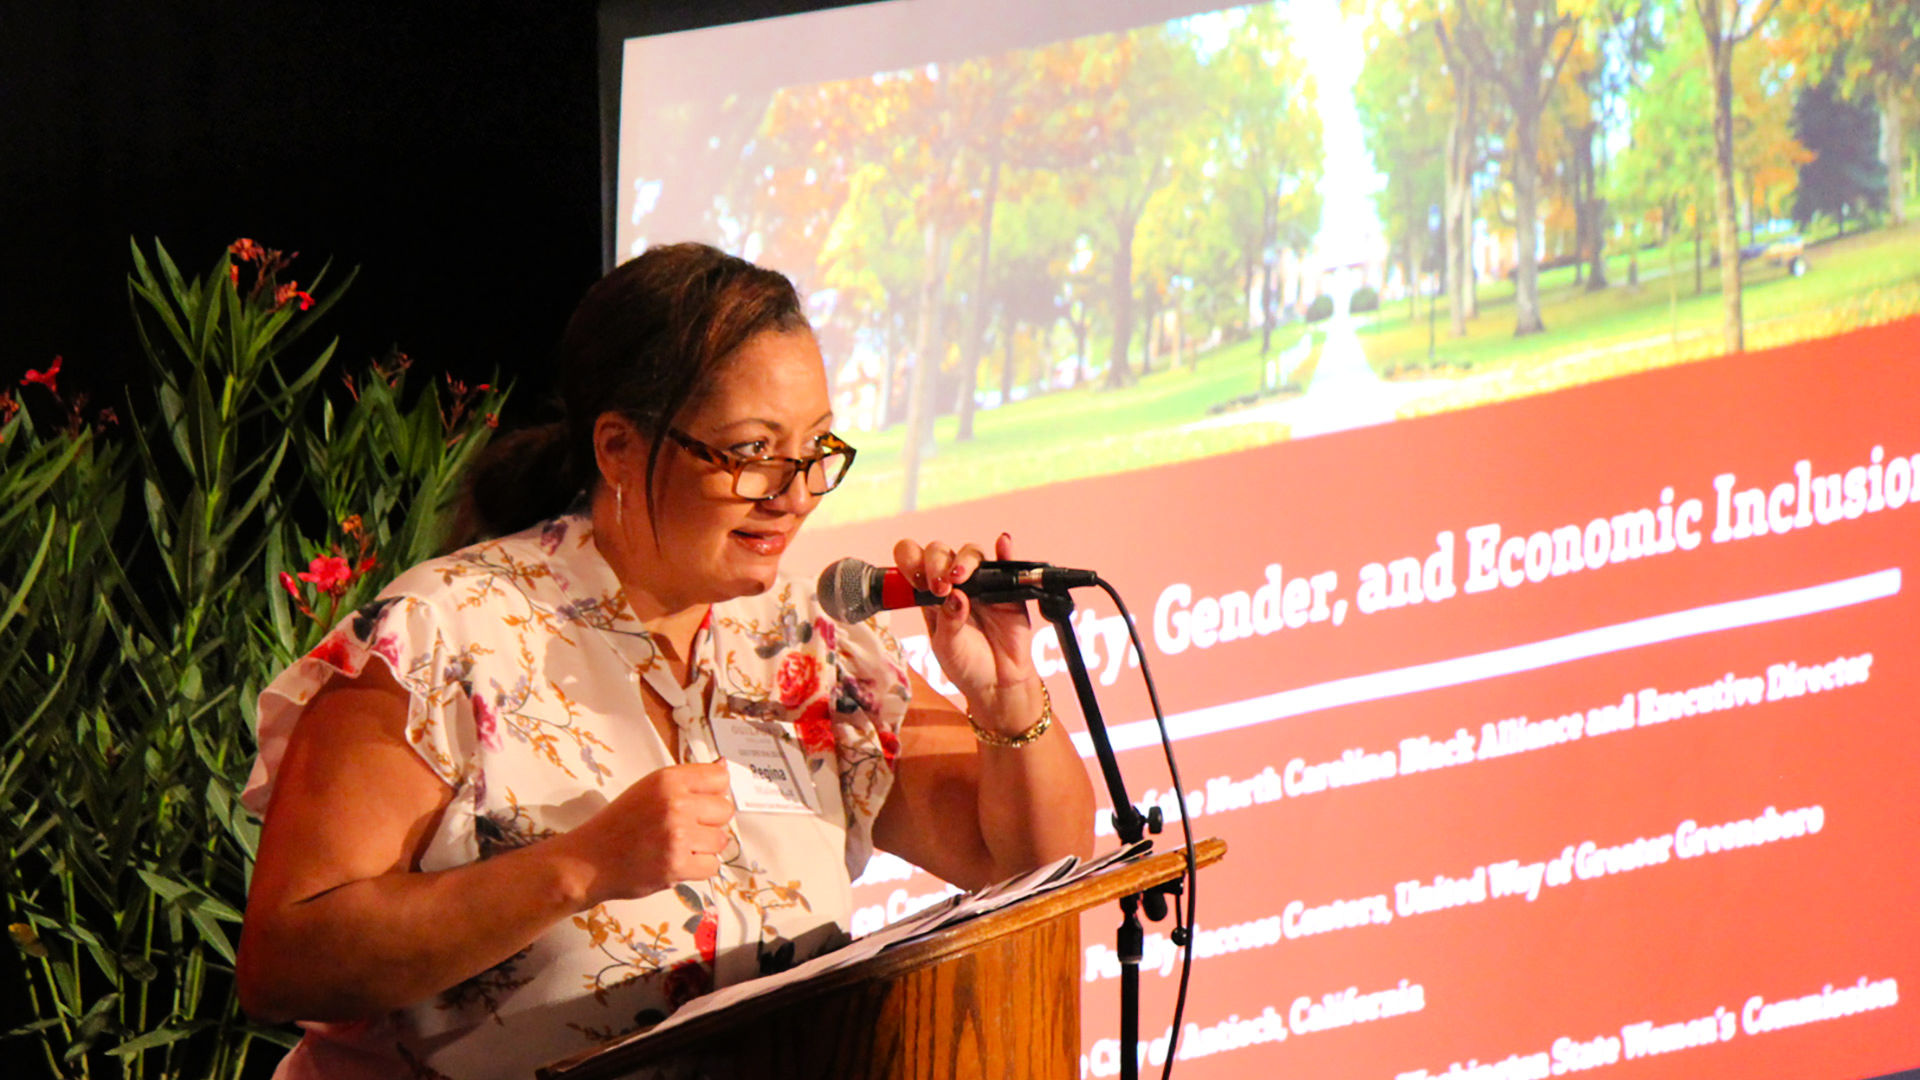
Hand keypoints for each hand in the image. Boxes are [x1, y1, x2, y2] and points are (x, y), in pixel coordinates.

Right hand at [561, 761, 734, 906]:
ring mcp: (677, 836)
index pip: (720, 777)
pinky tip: (678, 862)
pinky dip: (698, 868)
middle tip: (688, 829)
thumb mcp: (649, 788)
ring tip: (680, 847)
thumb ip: (688, 780)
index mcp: (668, 780)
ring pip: (721, 840)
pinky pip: (712, 866)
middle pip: (725, 810)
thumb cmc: (619, 823)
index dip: (715, 792)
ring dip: (704, 847)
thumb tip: (724, 765)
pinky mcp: (677, 866)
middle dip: (710, 822)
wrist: (589, 861)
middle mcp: (675, 804)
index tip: (703, 802)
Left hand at [891, 533, 1041, 723]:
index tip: (915, 578)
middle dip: (936, 563)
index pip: (914, 562)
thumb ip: (948, 621)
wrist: (997, 683)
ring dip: (963, 560)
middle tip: (939, 586)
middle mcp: (954, 582)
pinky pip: (1007, 563)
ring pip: (971, 554)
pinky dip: (1006, 550)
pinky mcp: (1007, 588)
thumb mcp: (946, 647)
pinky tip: (1003, 542)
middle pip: (941, 553)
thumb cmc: (965, 663)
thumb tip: (955, 596)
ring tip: (960, 576)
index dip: (911, 561)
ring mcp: (981, 582)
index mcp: (929, 593)